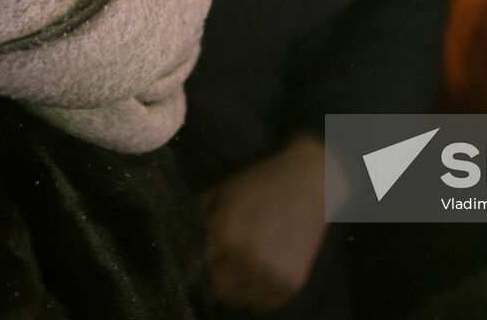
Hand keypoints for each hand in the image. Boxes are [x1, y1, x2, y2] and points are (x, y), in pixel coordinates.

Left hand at [202, 135, 327, 312]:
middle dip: (214, 279)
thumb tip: (174, 243)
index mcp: (227, 233)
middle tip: (222, 263)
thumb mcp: (220, 192)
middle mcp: (248, 260)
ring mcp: (271, 276)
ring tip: (242, 266)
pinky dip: (257, 294)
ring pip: (238, 302)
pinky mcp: (291, 285)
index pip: (195, 270)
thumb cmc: (261, 182)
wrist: (313, 180)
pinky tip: (260, 270)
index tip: (198, 260)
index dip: (195, 265)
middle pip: (216, 291)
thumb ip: (195, 219)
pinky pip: (262, 305)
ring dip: (235, 288)